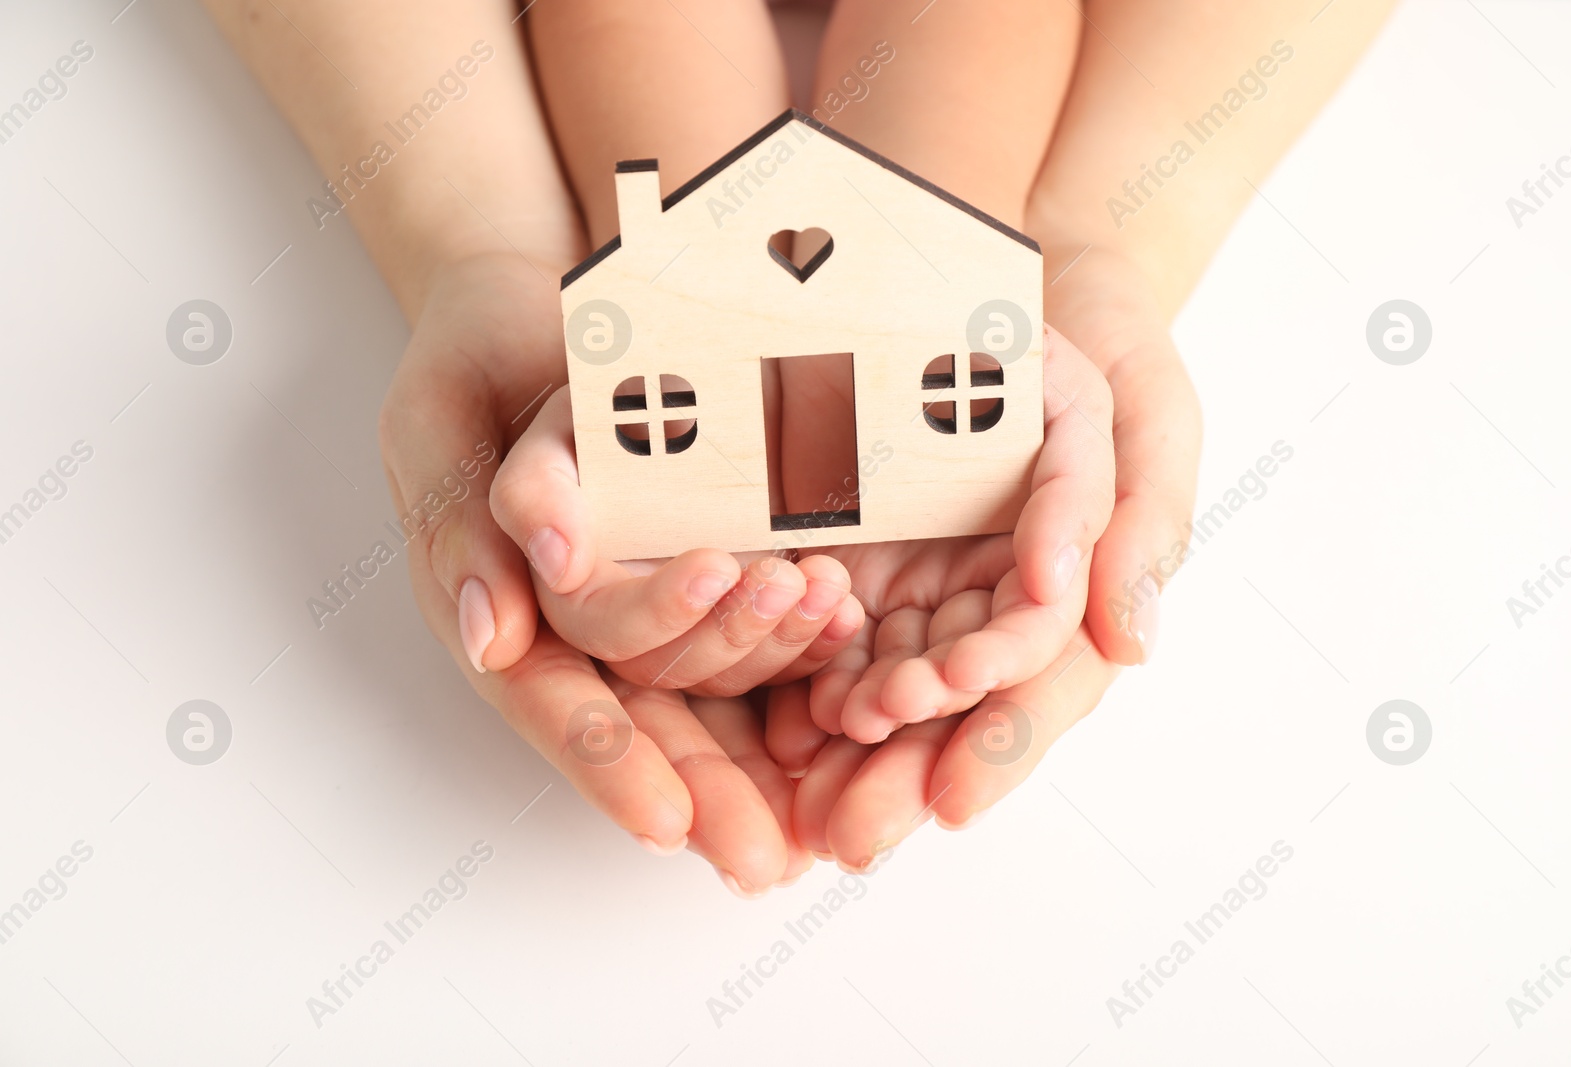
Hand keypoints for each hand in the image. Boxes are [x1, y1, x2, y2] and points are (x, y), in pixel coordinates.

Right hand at [379, 252, 810, 889]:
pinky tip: (846, 646)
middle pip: (644, 722)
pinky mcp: (702, 559)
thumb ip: (466, 527)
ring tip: (827, 727)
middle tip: (770, 859)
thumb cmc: (476, 359)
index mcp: (501, 606)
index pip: (554, 700)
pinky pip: (753, 620)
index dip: (607, 762)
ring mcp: (646, 594)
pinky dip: (799, 637)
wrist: (545, 302)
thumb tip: (493, 630)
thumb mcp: (445, 428)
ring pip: (711, 677)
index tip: (667, 821)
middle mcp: (577, 620)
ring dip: (768, 701)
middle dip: (708, 791)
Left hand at [767, 246, 1200, 865]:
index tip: (949, 800)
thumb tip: (1129, 641)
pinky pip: (827, 626)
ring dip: (843, 749)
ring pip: (886, 683)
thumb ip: (1136, 519)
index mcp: (1077, 583)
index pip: (1043, 684)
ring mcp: (927, 580)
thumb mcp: (1140, 409)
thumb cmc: (1094, 338)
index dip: (1000, 745)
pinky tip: (768, 724)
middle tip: (853, 836)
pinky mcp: (860, 548)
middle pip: (955, 711)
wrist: (1000, 271)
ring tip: (798, 795)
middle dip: (904, 776)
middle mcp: (997, 598)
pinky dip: (799, 676)